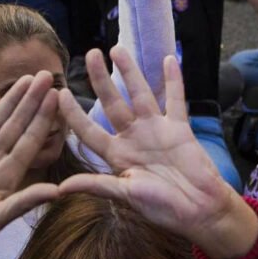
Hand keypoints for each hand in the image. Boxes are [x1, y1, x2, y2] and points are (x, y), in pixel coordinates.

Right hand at [0, 71, 59, 258]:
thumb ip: (22, 202)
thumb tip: (58, 191)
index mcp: (7, 177)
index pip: (30, 141)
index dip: (43, 119)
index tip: (58, 96)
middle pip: (16, 126)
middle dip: (31, 101)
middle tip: (48, 76)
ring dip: (11, 102)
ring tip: (27, 79)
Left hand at [57, 49, 257, 258]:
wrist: (198, 208)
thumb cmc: (161, 207)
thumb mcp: (125, 196)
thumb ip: (97, 185)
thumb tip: (60, 188)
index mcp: (116, 156)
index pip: (88, 130)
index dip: (73, 114)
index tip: (59, 94)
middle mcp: (133, 138)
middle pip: (112, 103)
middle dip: (100, 80)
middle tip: (89, 55)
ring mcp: (156, 130)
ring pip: (140, 95)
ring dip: (131, 72)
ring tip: (118, 50)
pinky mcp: (179, 128)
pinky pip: (175, 99)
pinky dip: (173, 80)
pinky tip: (169, 60)